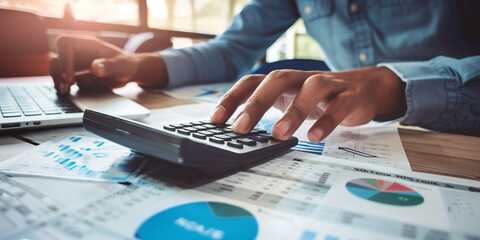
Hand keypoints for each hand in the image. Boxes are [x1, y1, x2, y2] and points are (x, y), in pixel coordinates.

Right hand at [49, 36, 167, 93]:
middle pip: (57, 57)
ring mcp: (76, 64)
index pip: (65, 44)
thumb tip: (95, 68)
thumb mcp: (121, 65)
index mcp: (87, 44)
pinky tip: (69, 93)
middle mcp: (78, 53)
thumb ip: (109, 65)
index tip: (71, 77)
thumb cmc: (126, 64)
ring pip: (56, 69)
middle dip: (58, 73)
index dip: (64, 59)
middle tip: (67, 87)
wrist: (128, 73)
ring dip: (57, 80)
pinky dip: (63, 86)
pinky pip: (63, 79)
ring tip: (65, 91)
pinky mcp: (76, 75)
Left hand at [210, 66, 405, 142]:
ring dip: (293, 111)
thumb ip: (269, 112)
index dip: (233, 98)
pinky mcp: (349, 96)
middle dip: (256, 103)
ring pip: (310, 89)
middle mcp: (302, 78)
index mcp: (284, 81)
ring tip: (279, 134)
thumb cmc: (319, 98)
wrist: (364, 88)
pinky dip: (327, 120)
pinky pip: (338, 106)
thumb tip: (238, 134)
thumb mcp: (291, 101)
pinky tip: (315, 136)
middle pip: (277, 80)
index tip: (216, 119)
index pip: (253, 82)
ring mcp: (328, 85)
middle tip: (240, 127)